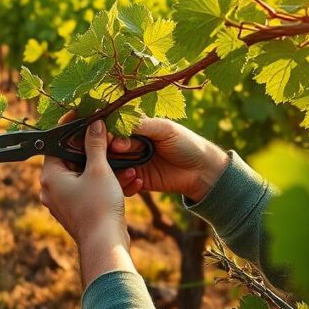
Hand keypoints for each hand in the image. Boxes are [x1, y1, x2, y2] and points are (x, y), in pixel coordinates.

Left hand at [40, 118, 133, 285]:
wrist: (106, 245)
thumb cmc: (99, 206)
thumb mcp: (99, 170)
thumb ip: (95, 144)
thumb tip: (94, 124)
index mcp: (50, 177)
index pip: (57, 144)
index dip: (72, 129)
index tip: (84, 116)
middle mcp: (52, 189)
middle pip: (72, 159)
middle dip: (96, 150)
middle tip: (110, 137)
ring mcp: (65, 202)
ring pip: (85, 176)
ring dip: (107, 168)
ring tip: (128, 163)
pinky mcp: (79, 211)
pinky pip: (91, 190)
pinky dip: (107, 184)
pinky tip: (131, 180)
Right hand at [109, 118, 229, 202]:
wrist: (202, 171)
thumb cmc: (186, 143)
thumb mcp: (164, 129)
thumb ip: (140, 125)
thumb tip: (115, 129)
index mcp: (136, 128)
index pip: (114, 127)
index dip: (108, 130)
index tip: (107, 133)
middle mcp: (130, 145)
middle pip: (109, 147)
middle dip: (111, 148)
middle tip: (118, 149)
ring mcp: (132, 163)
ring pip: (112, 166)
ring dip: (117, 167)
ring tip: (131, 167)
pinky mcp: (137, 181)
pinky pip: (122, 183)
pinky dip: (126, 182)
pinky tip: (139, 179)